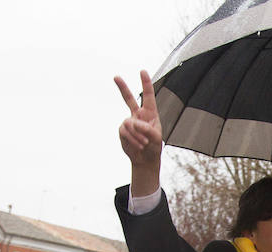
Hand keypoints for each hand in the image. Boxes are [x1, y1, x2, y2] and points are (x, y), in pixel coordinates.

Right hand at [114, 70, 162, 195]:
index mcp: (150, 114)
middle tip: (115, 77)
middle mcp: (138, 115)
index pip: (148, 96)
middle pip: (128, 99)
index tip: (142, 71)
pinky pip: (125, 132)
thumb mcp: (155, 138)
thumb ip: (146, 128)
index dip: (145, 84)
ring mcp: (129, 122)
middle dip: (122, 88)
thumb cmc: (154, 147)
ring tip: (144, 143)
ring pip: (129, 124)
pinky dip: (132, 139)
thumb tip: (133, 122)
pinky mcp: (122, 131)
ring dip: (137, 135)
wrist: (145, 159)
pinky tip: (138, 145)